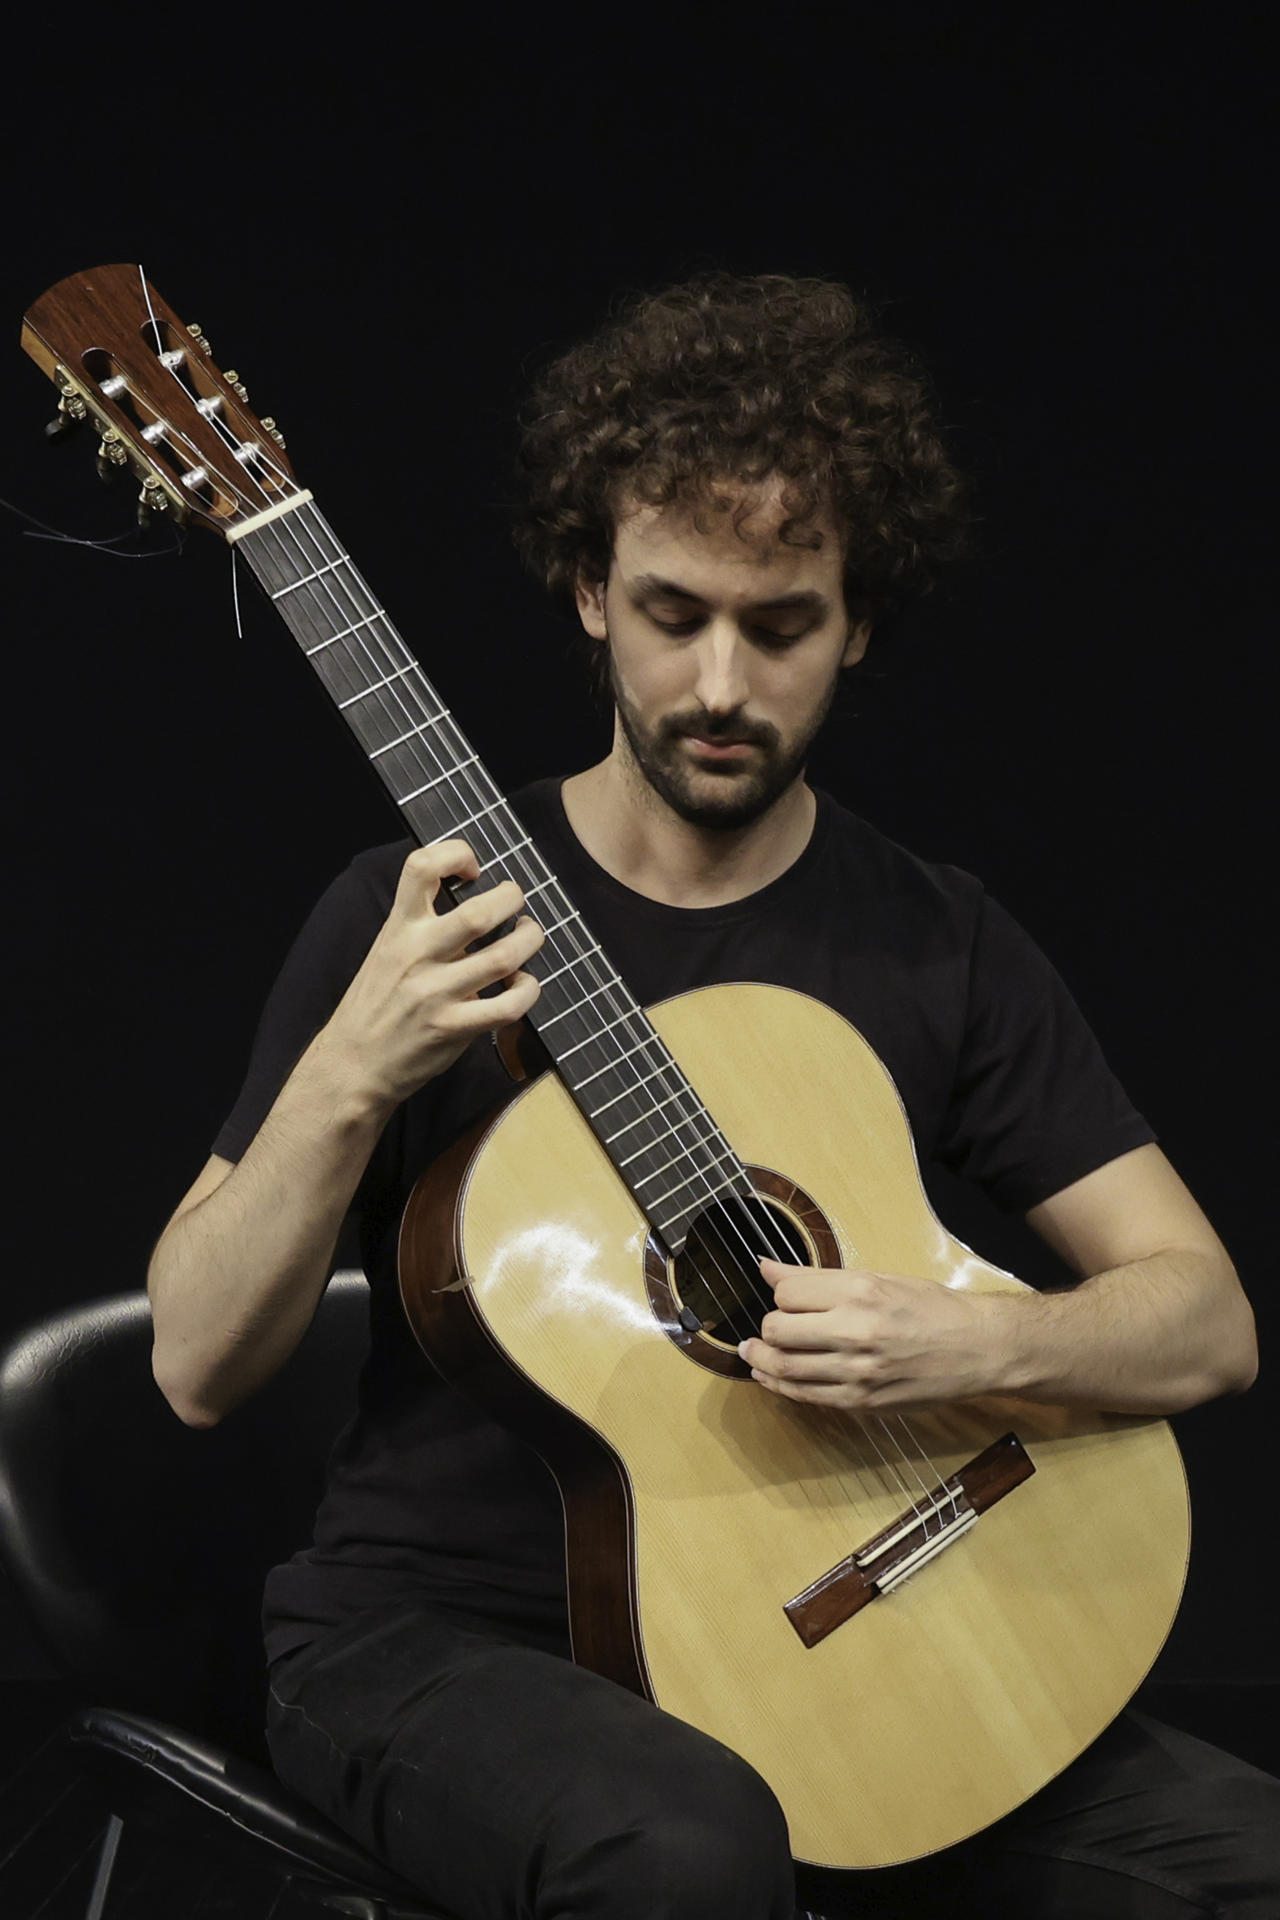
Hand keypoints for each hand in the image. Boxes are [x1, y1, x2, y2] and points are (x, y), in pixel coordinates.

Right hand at [311, 841, 544, 1110]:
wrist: (352, 1064)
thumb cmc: (375, 1005)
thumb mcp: (386, 950)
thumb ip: (421, 926)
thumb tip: (475, 900)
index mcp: (398, 928)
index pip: (421, 867)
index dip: (456, 854)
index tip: (473, 869)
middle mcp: (416, 955)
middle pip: (479, 912)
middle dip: (512, 900)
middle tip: (517, 905)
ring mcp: (435, 993)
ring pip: (504, 956)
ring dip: (529, 941)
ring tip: (529, 937)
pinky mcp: (453, 1028)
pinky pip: (508, 1005)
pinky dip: (528, 990)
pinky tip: (523, 986)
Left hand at [738, 1259, 1014, 1411]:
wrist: (979, 1348)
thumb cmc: (932, 1307)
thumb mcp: (878, 1278)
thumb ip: (818, 1278)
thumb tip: (767, 1269)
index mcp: (860, 1290)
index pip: (787, 1293)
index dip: (780, 1294)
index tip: (786, 1298)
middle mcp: (855, 1329)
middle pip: (778, 1329)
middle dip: (767, 1328)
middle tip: (770, 1328)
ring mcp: (857, 1370)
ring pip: (784, 1367)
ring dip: (761, 1361)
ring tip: (754, 1353)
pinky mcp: (862, 1401)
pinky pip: (805, 1396)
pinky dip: (779, 1386)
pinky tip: (770, 1378)